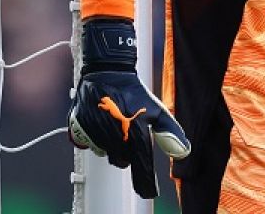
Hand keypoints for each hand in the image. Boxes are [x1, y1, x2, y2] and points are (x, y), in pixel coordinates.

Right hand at [68, 18, 190, 198]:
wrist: (107, 71)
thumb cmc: (134, 92)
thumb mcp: (156, 110)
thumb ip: (169, 132)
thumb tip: (184, 151)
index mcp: (133, 130)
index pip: (140, 165)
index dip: (145, 182)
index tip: (149, 193)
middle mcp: (113, 134)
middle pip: (122, 160)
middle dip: (127, 153)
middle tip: (130, 135)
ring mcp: (94, 131)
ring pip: (105, 152)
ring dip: (112, 145)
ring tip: (117, 125)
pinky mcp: (79, 127)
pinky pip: (90, 144)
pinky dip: (98, 139)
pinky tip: (103, 125)